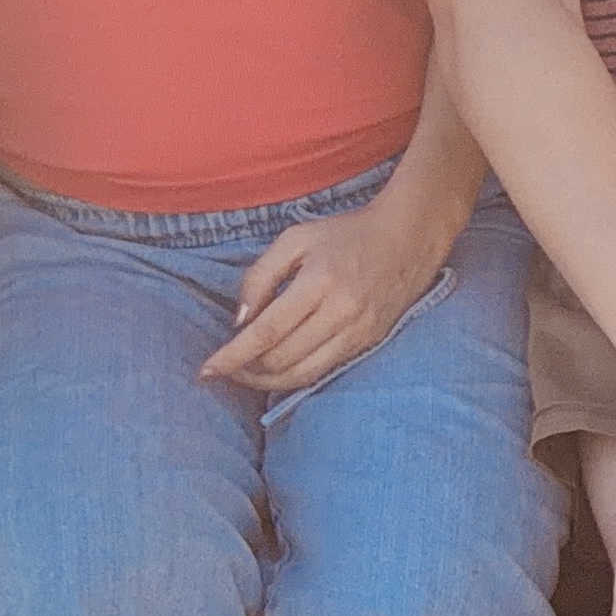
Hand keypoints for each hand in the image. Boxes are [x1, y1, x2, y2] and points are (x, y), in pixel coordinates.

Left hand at [200, 171, 459, 395]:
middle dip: (244, 370)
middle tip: (225, 366)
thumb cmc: (347, 233)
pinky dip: (294, 376)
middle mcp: (341, 313)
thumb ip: (259, 277)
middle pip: (280, 360)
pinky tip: (278, 369)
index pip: (265, 333)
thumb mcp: (295, 239)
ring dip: (266, 381)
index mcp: (319, 283)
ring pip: (301, 375)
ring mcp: (358, 331)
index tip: (206, 370)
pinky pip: (323, 371)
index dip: (232, 356)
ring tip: (247, 372)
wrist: (409, 236)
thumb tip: (239, 322)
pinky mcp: (369, 342)